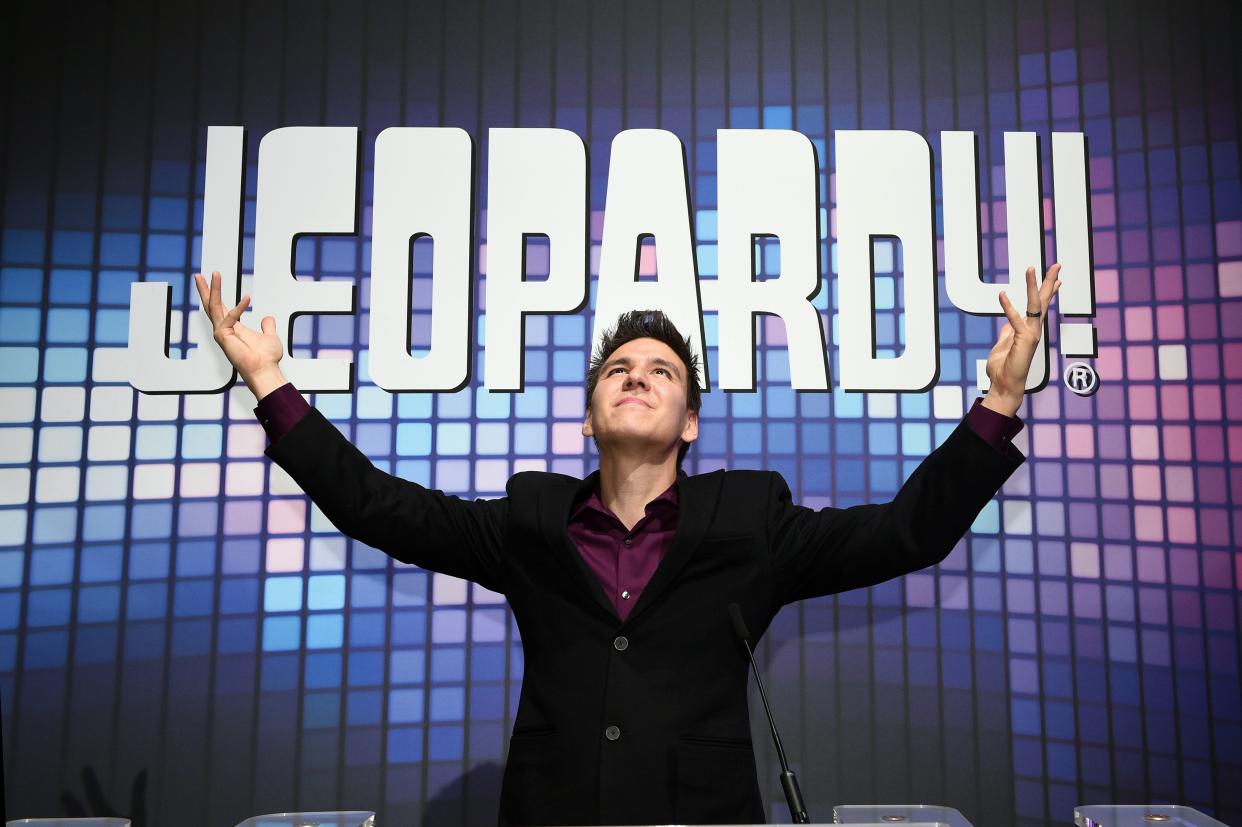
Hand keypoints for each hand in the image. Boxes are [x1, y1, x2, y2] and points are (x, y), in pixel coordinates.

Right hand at [194, 271, 286, 398]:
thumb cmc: (267, 358)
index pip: (220, 307)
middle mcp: (223, 329)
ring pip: (213, 306)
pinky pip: (230, 316)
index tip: (213, 279)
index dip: (216, 293)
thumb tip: (268, 318)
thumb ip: (268, 327)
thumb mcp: (270, 336)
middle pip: (210, 305)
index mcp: (233, 327)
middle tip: (199, 275)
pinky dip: (239, 307)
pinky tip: (248, 298)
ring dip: (214, 289)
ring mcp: (221, 333)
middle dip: (205, 289)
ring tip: (215, 274)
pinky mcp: (222, 336)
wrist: (266, 370)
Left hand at [981, 263, 1062, 416]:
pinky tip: (1001, 294)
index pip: (1040, 307)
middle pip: (1044, 301)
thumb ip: (1007, 332)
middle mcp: (1034, 330)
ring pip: (1034, 305)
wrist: (1004, 386)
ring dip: (1032, 286)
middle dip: (1049, 282)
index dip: (1047, 291)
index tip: (1057, 278)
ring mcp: (1031, 335)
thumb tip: (1008, 321)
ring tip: (1031, 269)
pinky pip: (1015, 320)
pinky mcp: (1023, 340)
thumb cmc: (1004, 368)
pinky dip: (1007, 307)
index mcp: (1029, 330)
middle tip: (1057, 265)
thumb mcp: (1003, 344)